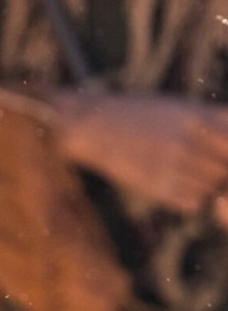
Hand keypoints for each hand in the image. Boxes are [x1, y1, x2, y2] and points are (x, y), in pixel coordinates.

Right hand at [52, 92, 227, 228]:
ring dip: (207, 186)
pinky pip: (192, 202)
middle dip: (222, 171)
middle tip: (204, 167)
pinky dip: (191, 198)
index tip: (220, 156)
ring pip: (212, 188)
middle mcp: (189, 141)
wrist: (96, 126)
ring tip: (189, 175)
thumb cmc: (143, 114)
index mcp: (201, 118)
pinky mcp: (155, 186)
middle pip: (227, 169)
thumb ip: (216, 122)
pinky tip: (178, 185)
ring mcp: (171, 164)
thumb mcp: (184, 108)